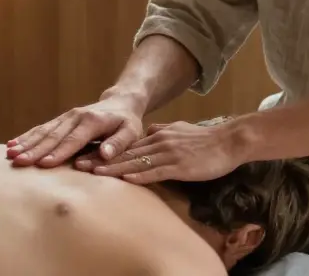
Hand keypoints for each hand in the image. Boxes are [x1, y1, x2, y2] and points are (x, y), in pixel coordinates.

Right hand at [5, 96, 144, 166]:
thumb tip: (104, 154)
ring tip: (9, 154)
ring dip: (26, 142)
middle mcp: (75, 117)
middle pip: (53, 136)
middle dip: (34, 149)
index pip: (73, 140)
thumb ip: (118, 143)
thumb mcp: (131, 132)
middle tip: (18, 162)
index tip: (44, 164)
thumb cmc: (127, 123)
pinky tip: (11, 143)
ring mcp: (66, 117)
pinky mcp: (60, 120)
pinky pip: (41, 128)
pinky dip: (26, 136)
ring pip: (43, 131)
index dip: (59, 152)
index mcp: (92, 122)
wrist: (121, 102)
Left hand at [79, 120, 244, 184]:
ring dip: (114, 168)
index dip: (105, 151)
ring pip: (136, 161)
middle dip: (101, 159)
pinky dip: (139, 175)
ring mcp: (169, 153)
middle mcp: (159, 142)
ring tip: (93, 173)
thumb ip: (161, 132)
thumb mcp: (179, 130)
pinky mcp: (180, 166)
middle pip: (125, 152)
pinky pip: (156, 171)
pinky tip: (125, 178)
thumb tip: (146, 134)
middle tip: (78, 165)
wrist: (229, 140)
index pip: (126, 144)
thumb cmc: (206, 140)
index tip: (85, 154)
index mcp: (157, 135)